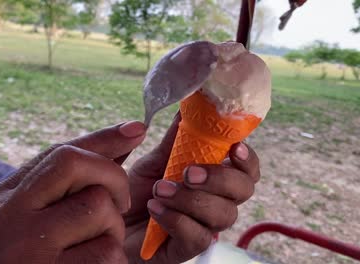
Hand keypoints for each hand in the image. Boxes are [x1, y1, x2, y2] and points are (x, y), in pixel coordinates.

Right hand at [0, 121, 145, 263]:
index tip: (136, 128)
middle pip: (75, 164)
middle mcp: (9, 217)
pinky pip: (106, 252)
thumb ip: (47, 190)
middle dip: (112, 177)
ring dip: (112, 226)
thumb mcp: (8, 224)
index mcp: (0, 201)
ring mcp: (29, 248)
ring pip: (98, 207)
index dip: (102, 138)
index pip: (56, 154)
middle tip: (120, 204)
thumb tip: (111, 151)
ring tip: (95, 246)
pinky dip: (110, 258)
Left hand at [124, 113, 260, 263]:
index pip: (247, 169)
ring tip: (160, 190)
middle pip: (244, 190)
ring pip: (223, 214)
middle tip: (188, 172)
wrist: (110, 219)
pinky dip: (176, 219)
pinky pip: (198, 237)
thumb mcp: (154, 160)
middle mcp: (216, 202)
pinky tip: (154, 209)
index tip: (234, 148)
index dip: (248, 159)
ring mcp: (205, 227)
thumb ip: (175, 139)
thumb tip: (188, 105)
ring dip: (191, 198)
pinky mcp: (188, 249)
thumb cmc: (137, 190)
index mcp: (214, 177)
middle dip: (220, 178)